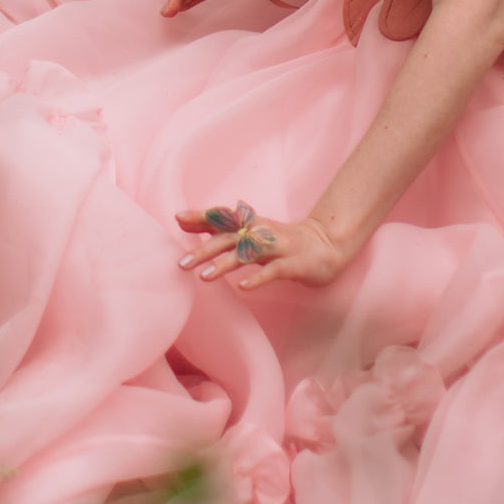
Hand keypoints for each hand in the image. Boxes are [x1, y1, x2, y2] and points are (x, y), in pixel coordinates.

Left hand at [175, 206, 350, 291]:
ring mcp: (277, 247)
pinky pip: (273, 270)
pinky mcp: (292, 263)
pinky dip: (258, 277)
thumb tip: (181, 219)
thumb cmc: (280, 241)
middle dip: (205, 250)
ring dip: (225, 263)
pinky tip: (243, 287)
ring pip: (248, 253)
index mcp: (251, 225)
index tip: (178, 217)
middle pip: (230, 238)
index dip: (202, 216)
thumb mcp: (249, 232)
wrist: (326, 245)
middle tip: (181, 263)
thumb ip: (218, 226)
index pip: (224, 217)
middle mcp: (261, 233)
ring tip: (204, 276)